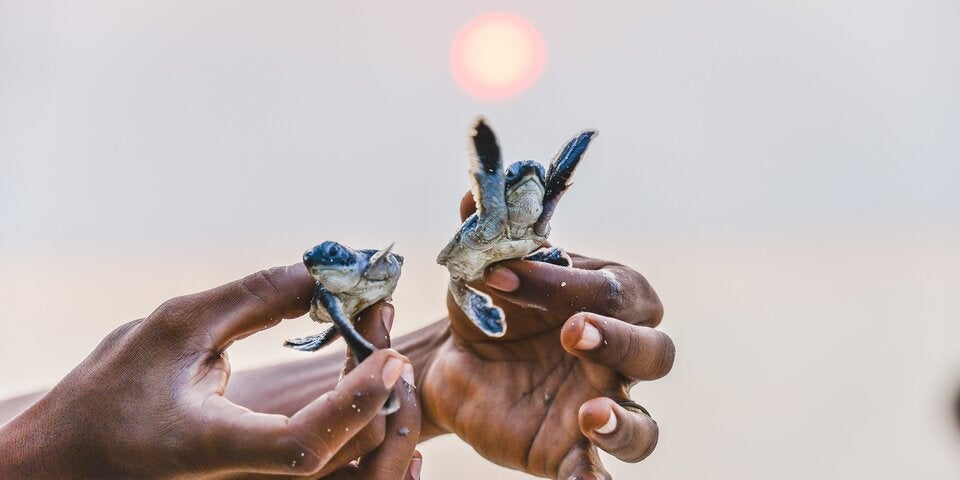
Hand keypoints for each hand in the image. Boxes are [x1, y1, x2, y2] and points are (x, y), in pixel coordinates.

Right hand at [0, 265, 418, 478]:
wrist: (72, 459)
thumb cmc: (109, 393)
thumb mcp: (173, 328)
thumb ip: (252, 299)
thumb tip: (321, 273)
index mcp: (216, 446)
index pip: (304, 443)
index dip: (356, 399)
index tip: (388, 351)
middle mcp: (245, 477)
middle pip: (344, 451)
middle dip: (376, 382)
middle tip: (375, 311)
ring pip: (348, 463)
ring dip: (375, 399)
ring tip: (373, 334)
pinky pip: (332, 460)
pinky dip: (359, 419)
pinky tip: (370, 379)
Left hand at [417, 194, 675, 478]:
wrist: (458, 363)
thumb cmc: (490, 307)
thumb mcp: (481, 270)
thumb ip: (486, 233)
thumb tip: (474, 191)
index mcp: (606, 300)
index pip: (609, 288)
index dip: (561, 282)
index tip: (501, 277)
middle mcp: (616, 356)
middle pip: (655, 352)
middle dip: (619, 340)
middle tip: (573, 332)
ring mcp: (600, 407)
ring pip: (644, 427)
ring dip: (625, 423)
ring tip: (592, 415)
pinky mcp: (571, 453)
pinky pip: (596, 474)